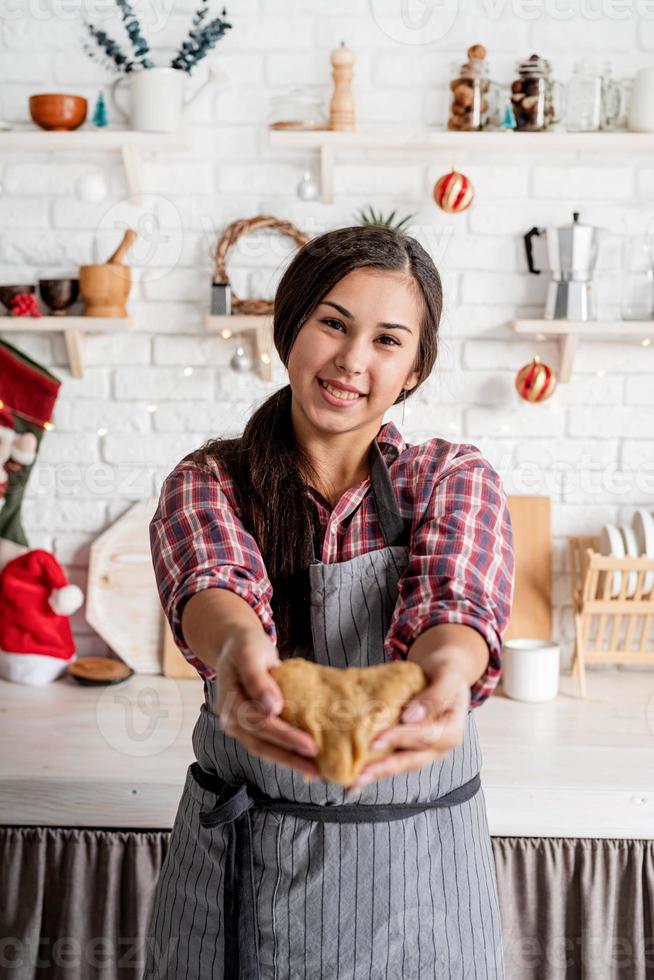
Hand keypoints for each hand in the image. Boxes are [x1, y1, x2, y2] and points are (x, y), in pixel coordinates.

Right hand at [213, 628, 320, 780]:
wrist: (236, 647)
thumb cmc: (246, 647)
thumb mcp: (251, 654)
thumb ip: (258, 679)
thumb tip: (271, 708)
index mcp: (230, 698)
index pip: (259, 723)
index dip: (285, 735)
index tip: (311, 745)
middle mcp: (230, 718)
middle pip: (260, 742)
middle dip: (290, 756)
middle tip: (318, 767)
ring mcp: (237, 726)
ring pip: (263, 749)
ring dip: (289, 761)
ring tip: (316, 771)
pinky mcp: (248, 729)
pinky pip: (266, 744)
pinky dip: (285, 754)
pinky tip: (304, 761)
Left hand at [349, 651, 470, 788]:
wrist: (445, 673)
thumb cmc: (446, 672)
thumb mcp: (446, 676)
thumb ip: (434, 696)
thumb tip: (411, 716)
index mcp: (452, 731)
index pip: (426, 737)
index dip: (402, 738)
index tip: (377, 740)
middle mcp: (440, 747)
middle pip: (412, 759)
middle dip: (385, 767)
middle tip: (361, 772)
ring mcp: (425, 750)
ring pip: (401, 765)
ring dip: (378, 773)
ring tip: (354, 781)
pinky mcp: (410, 748)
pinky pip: (394, 759)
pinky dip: (376, 766)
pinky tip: (356, 774)